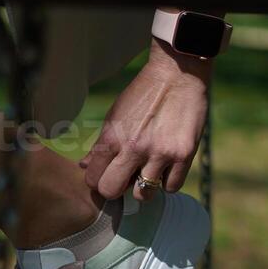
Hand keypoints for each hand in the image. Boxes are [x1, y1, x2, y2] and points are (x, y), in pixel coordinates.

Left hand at [80, 38, 211, 201]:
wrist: (177, 73)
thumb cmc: (143, 95)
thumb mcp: (115, 116)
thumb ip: (100, 144)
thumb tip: (83, 166)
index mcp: (112, 137)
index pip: (93, 179)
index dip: (99, 180)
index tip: (108, 174)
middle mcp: (133, 147)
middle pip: (111, 191)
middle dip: (116, 189)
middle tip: (125, 178)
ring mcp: (159, 153)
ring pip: (142, 195)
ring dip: (144, 187)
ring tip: (149, 170)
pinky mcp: (184, 155)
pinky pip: (171, 187)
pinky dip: (168, 181)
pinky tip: (168, 166)